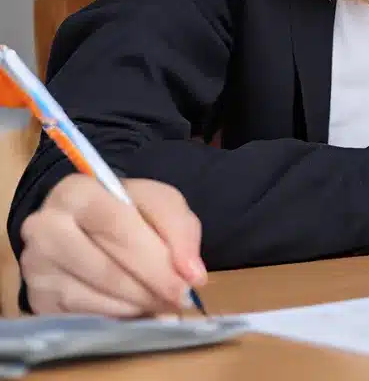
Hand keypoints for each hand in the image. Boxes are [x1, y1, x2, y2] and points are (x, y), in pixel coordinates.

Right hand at [19, 176, 206, 316]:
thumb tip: (193, 274)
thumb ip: (180, 229)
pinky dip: (117, 317)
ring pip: (94, 295)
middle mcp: (46, 228)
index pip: (117, 224)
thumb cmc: (125, 209)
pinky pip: (82, 316)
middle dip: (151, 286)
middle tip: (181, 298)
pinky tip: (138, 311)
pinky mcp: (36, 298)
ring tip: (165, 304)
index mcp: (76, 191)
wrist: (81, 224)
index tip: (189, 281)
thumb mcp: (157, 202)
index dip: (155, 257)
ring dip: (137, 305)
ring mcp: (36, 266)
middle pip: (105, 265)